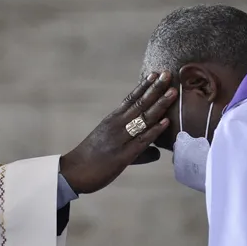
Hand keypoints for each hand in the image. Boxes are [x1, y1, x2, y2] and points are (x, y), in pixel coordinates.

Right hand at [60, 72, 175, 193]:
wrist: (73, 172)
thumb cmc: (90, 160)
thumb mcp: (109, 145)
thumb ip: (134, 148)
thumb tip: (156, 152)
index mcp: (111, 120)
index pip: (130, 99)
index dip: (144, 86)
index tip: (155, 74)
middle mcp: (116, 125)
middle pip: (139, 104)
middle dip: (155, 88)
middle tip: (168, 73)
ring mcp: (120, 139)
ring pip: (143, 118)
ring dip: (160, 104)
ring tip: (173, 92)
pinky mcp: (123, 155)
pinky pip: (142, 140)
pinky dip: (155, 130)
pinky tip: (166, 121)